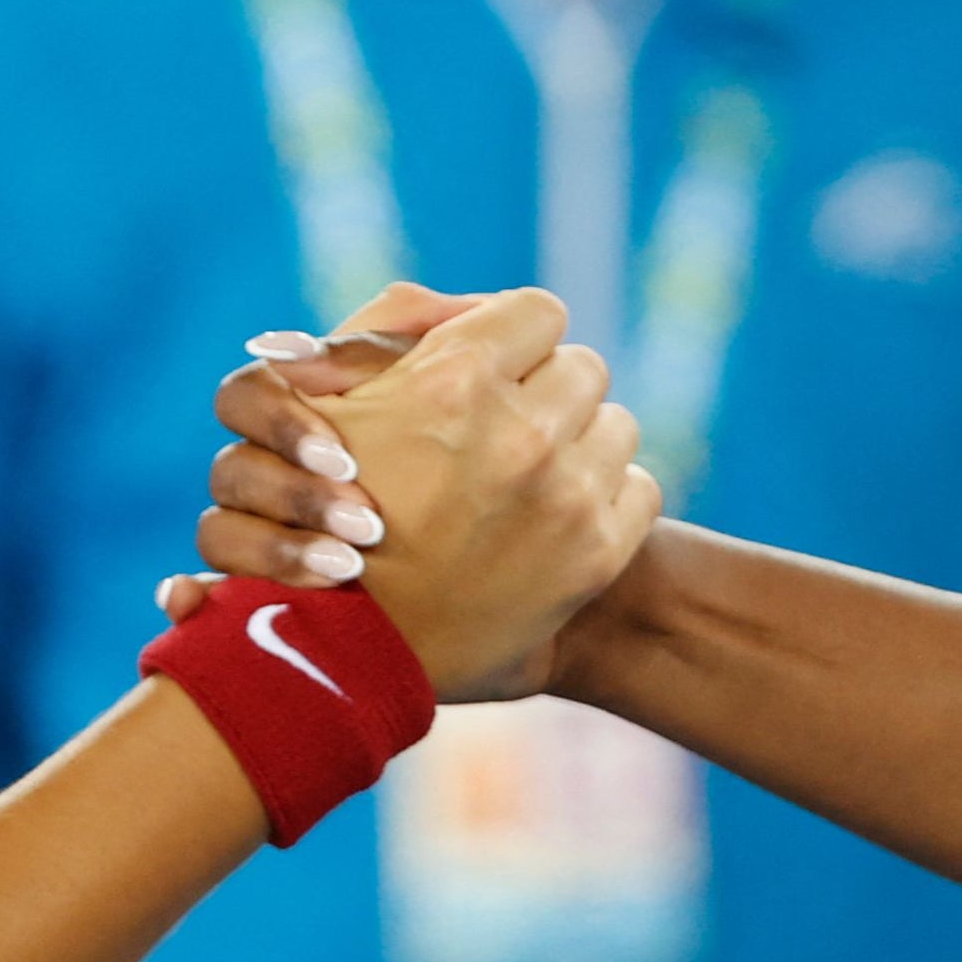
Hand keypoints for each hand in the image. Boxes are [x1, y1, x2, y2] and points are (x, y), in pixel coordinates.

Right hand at [179, 284, 659, 698]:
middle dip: (548, 394)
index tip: (494, 373)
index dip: (513, 339)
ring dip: (581, 446)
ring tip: (530, 482)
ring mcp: (566, 494)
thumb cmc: (322, 512)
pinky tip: (554, 525)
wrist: (347, 653)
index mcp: (456, 377)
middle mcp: (520, 431)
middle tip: (508, 434)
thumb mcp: (331, 397)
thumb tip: (474, 308)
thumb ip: (398, 325)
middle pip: (584, 366)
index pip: (536, 312)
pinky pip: (639, 487)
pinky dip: (605, 501)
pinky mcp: (598, 552)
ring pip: (618, 425)